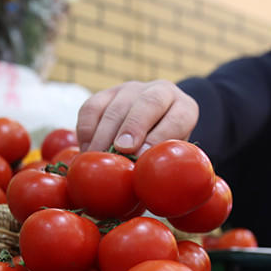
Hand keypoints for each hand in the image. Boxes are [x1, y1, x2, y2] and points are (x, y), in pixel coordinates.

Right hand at [76, 80, 198, 153]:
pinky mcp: (106, 94)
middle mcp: (160, 92)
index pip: (177, 118)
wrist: (151, 127)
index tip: (141, 156)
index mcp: (184, 109)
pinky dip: (86, 130)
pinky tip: (87, 150)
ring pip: (117, 106)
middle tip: (120, 150)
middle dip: (133, 127)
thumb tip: (143, 181)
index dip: (159, 137)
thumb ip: (163, 163)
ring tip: (98, 158)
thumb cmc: (162, 150)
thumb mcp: (170, 156)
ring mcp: (132, 90)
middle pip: (148, 103)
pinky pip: (91, 107)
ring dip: (105, 134)